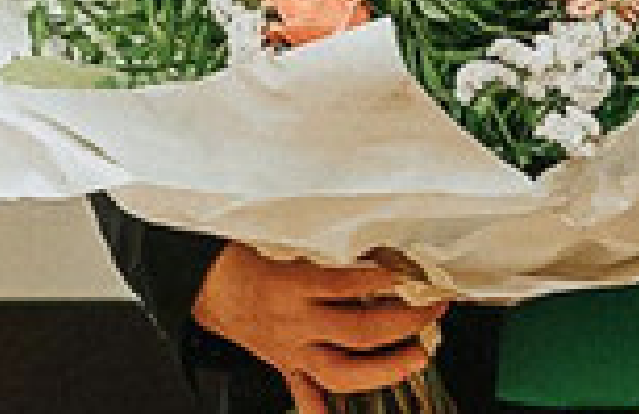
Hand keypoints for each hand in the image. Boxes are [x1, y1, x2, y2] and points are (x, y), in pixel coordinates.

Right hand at [190, 242, 446, 412]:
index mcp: (294, 286)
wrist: (205, 282)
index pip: (350, 284)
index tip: (416, 273)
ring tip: (417, 357)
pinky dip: (325, 410)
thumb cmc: (246, 257)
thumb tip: (376, 251)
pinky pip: (306, 394)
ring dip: (385, 368)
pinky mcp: (286, 364)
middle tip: (433, 310)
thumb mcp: (288, 242)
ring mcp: (292, 349)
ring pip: (342, 371)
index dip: (387, 278)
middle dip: (405, 323)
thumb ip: (329, 250)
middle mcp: (296, 323)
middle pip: (359, 331)